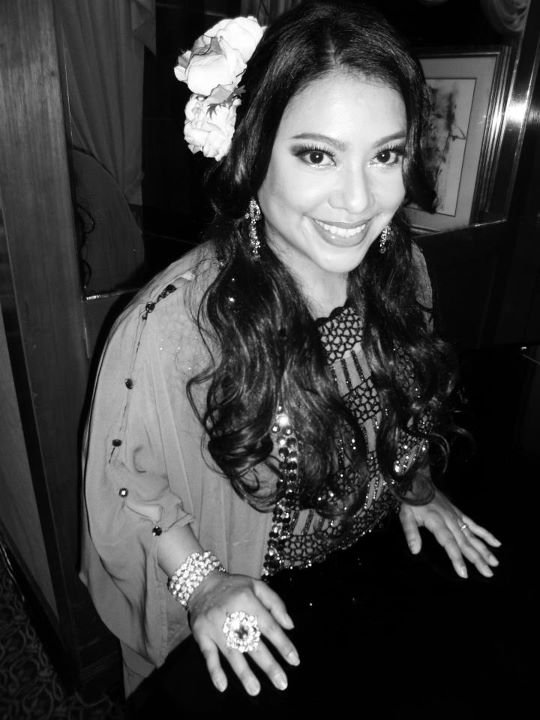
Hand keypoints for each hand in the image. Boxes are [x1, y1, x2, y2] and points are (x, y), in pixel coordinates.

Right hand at [187, 571, 299, 695]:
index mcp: (247, 600)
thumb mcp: (257, 586)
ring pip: (231, 652)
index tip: (294, 660)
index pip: (268, 625)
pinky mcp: (201, 633)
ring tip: (255, 690)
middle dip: (268, 664)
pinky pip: (208, 654)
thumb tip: (290, 625)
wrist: (201, 583)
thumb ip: (275, 603)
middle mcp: (231, 614)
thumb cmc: (235, 587)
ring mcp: (215, 626)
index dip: (282, 643)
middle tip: (281, 683)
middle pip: (252, 642)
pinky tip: (222, 685)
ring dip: (243, 672)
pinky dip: (214, 670)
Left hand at [399, 489, 500, 578]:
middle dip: (477, 559)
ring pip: (473, 536)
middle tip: (488, 574)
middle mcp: (450, 520)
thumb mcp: (405, 516)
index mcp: (437, 522)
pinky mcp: (459, 513)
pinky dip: (485, 534)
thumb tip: (415, 551)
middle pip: (465, 543)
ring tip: (495, 563)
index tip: (464, 573)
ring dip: (484, 550)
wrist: (418, 482)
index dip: (457, 558)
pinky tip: (496, 543)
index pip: (449, 543)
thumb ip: (411, 533)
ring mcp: (456, 517)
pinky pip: (474, 525)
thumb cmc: (411, 501)